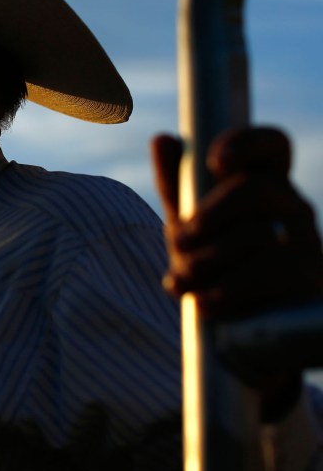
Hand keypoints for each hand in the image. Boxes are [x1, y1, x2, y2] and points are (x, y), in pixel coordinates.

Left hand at [152, 127, 322, 316]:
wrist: (245, 332)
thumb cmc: (217, 264)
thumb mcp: (191, 223)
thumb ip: (176, 185)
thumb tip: (162, 138)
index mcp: (265, 184)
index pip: (273, 145)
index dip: (247, 143)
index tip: (214, 162)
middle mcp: (292, 208)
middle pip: (256, 188)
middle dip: (209, 215)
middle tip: (180, 241)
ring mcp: (307, 244)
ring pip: (258, 236)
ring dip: (208, 261)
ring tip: (182, 282)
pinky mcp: (311, 283)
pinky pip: (271, 276)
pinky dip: (227, 290)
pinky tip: (204, 303)